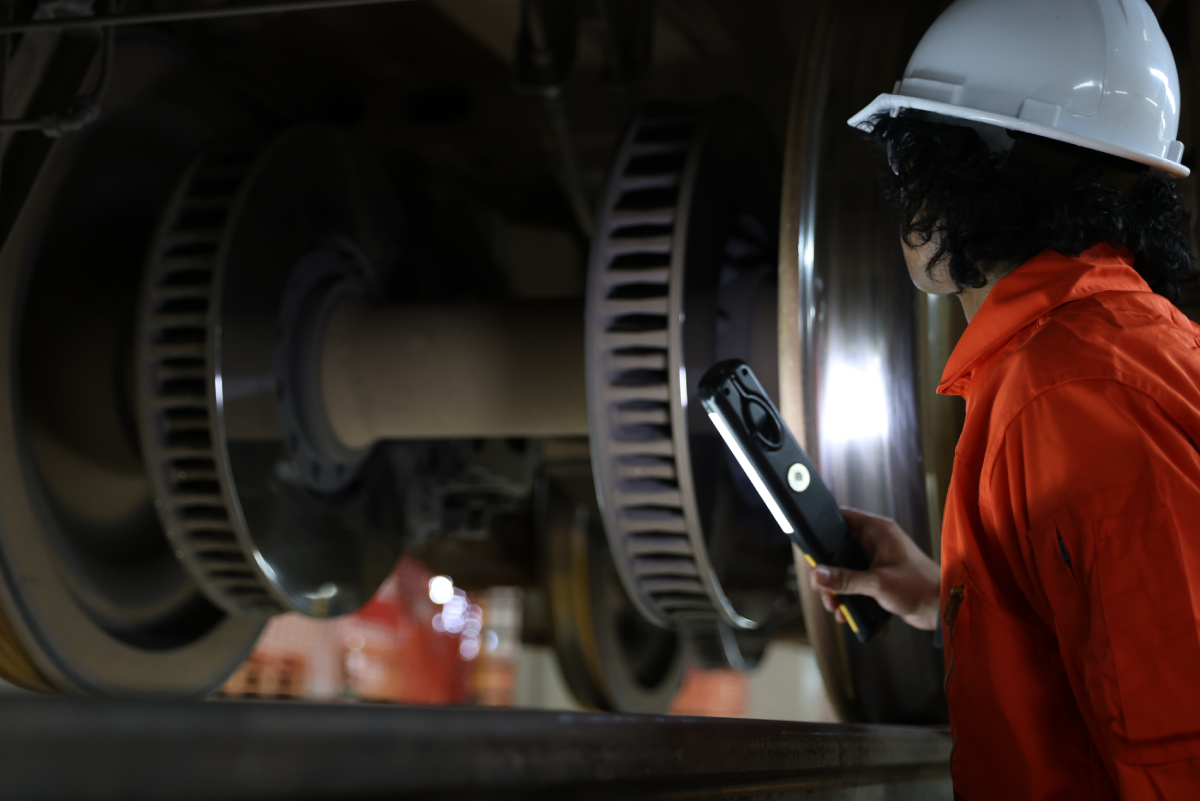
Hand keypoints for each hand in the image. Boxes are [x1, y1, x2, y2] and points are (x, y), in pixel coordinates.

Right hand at [807, 507, 940, 630]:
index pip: (842, 517)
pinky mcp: (878, 577)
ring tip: (834, 606)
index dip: (823, 528)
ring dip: (836, 587)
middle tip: (822, 588)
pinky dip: (847, 595)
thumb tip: (817, 575)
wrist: (942, 610)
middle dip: (827, 570)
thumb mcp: (877, 583)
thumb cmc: (920, 588)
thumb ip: (845, 579)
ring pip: (844, 568)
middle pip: (838, 548)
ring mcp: (876, 560)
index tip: (810, 546)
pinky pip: (853, 581)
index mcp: (878, 531)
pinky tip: (845, 611)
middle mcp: (876, 542)